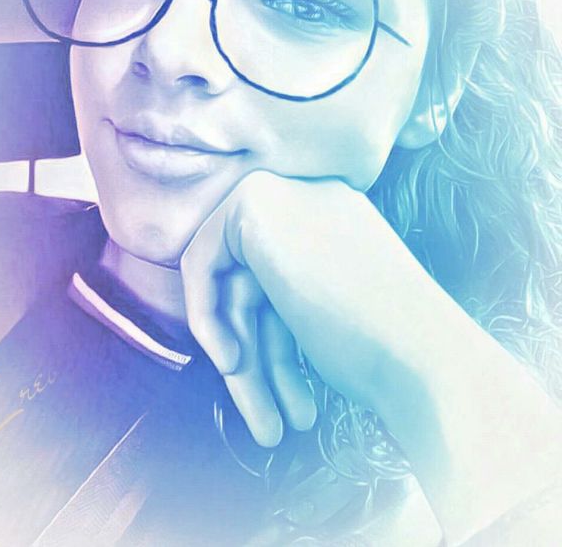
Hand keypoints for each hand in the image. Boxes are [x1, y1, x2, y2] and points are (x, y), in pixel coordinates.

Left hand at [180, 170, 561, 542]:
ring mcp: (286, 194)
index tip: (277, 390)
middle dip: (256, 354)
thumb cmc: (388, 350)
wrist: (422, 354)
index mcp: (336, 217)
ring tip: (266, 428)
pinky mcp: (256, 205)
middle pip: (254, 282)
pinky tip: (233, 364)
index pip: (279, 276)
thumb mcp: (327, 311)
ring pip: (233, 286)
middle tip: (269, 424)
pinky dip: (208, 318)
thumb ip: (283, 294)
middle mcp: (311, 196)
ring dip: (244, 360)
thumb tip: (225, 303)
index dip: (271, 338)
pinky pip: (202, 265)